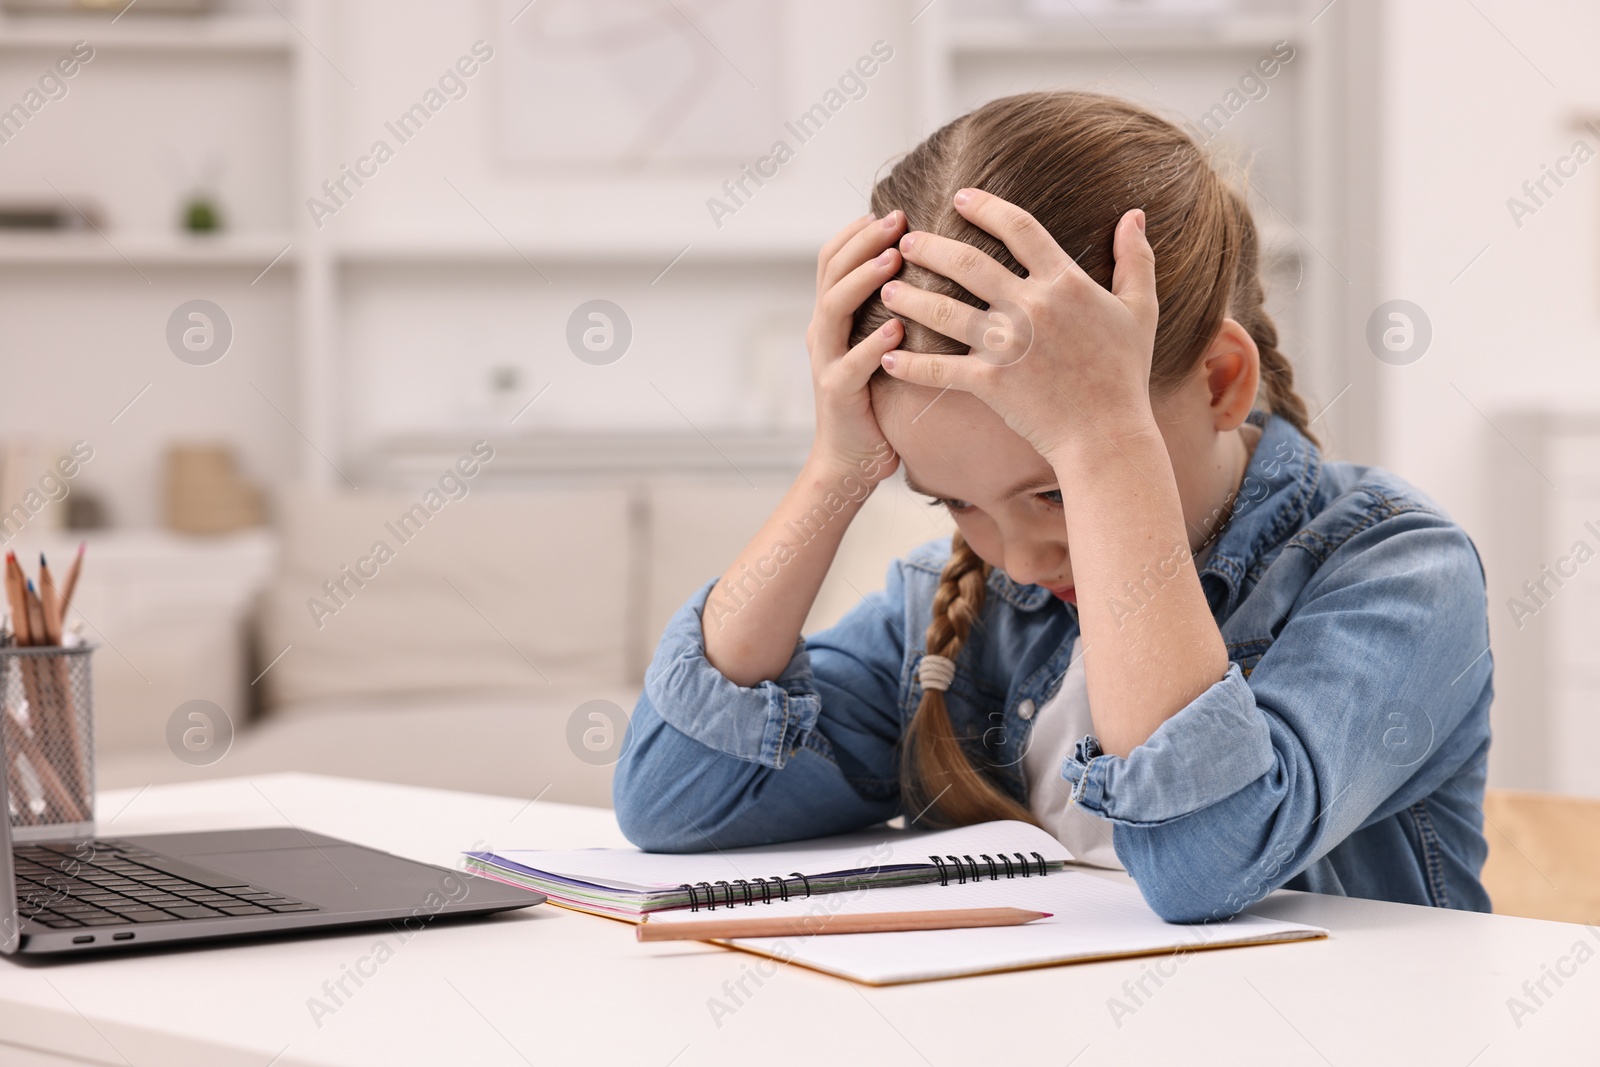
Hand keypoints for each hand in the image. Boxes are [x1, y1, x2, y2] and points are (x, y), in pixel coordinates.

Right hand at [804, 211, 906, 482]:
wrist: (851, 460)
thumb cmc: (876, 399)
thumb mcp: (879, 344)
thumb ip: (889, 307)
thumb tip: (926, 266)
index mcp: (832, 317)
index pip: (833, 258)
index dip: (858, 231)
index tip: (894, 210)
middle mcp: (822, 332)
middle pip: (830, 272)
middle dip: (864, 241)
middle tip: (898, 219)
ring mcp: (825, 362)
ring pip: (833, 308)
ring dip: (864, 279)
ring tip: (895, 259)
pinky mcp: (837, 394)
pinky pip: (850, 365)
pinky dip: (872, 344)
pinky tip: (897, 329)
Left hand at [876, 189, 1158, 461]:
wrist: (1108, 435)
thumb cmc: (1125, 374)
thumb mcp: (1141, 310)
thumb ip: (1136, 259)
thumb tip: (1136, 215)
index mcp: (1065, 282)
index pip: (1020, 228)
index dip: (987, 208)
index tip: (960, 198)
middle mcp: (1031, 307)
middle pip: (969, 264)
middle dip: (931, 248)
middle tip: (905, 241)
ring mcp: (1008, 345)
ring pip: (945, 311)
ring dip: (910, 298)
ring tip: (887, 288)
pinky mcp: (991, 383)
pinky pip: (940, 369)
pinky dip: (910, 364)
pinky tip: (887, 355)